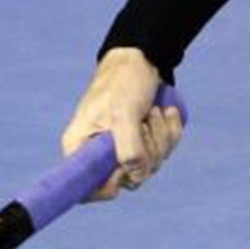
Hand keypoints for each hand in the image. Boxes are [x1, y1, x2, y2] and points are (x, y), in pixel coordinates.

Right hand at [60, 48, 184, 199]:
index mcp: (80, 148)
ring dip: (160, 137)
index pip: (86, 190)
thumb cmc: (124, 81)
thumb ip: (129, 148)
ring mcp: (123, 149)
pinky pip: (163, 152)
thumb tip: (136, 177)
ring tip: (154, 110)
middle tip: (145, 121)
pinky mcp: (144, 142)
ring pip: (151, 166)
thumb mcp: (124, 113)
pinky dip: (170, 132)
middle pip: (130, 178)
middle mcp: (98, 153)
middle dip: (147, 150)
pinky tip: (166, 111)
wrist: (143, 58)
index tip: (123, 168)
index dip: (108, 186)